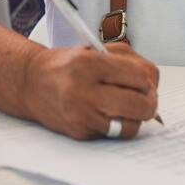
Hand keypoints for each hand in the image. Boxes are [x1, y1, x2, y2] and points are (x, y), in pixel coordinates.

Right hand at [24, 43, 159, 139]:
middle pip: (139, 105)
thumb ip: (127, 61)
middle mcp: (84, 90)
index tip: (147, 82)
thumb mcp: (96, 50)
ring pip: (130, 126)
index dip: (149, 81)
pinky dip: (116, 125)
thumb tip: (153, 83)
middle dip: (150, 104)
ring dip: (135, 118)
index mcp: (91, 63)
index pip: (139, 77)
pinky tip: (109, 114)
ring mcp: (81, 114)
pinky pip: (113, 134)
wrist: (31, 82)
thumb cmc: (66, 65)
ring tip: (127, 107)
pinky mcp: (79, 132)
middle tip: (147, 99)